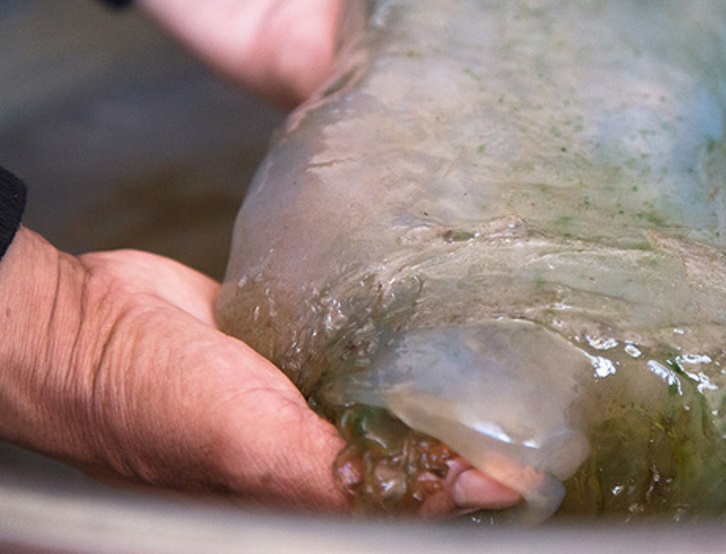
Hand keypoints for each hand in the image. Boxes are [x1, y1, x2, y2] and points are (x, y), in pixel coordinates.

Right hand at [0, 228, 518, 514]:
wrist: (92, 325)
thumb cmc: (155, 402)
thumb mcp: (260, 452)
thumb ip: (352, 475)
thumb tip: (470, 491)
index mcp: (307, 500)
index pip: (411, 502)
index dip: (473, 482)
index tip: (535, 450)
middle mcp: (313, 457)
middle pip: (408, 450)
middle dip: (463, 428)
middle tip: (531, 393)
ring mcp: (306, 402)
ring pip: (388, 398)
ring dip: (433, 382)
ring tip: (499, 355)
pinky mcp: (298, 353)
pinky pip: (360, 351)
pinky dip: (394, 342)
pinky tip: (434, 322)